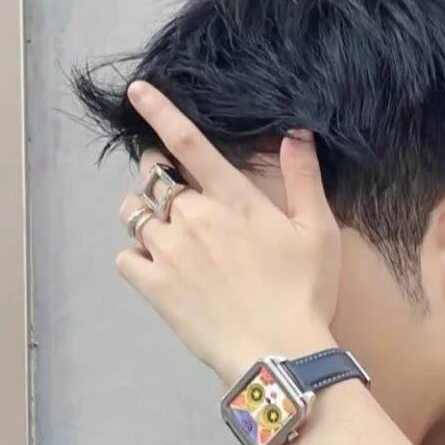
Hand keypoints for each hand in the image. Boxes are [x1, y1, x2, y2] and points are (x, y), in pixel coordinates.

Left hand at [115, 80, 340, 387]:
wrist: (278, 354)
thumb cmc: (304, 295)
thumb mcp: (319, 233)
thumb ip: (304, 180)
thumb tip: (297, 133)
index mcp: (233, 199)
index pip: (188, 143)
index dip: (159, 111)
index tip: (138, 91)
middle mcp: (193, 216)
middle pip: (154, 176)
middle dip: (157, 174)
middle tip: (174, 192)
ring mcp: (169, 252)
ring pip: (133, 213)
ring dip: (144, 214)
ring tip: (164, 232)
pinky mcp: (154, 287)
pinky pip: (125, 257)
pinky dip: (134, 255)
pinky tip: (154, 266)